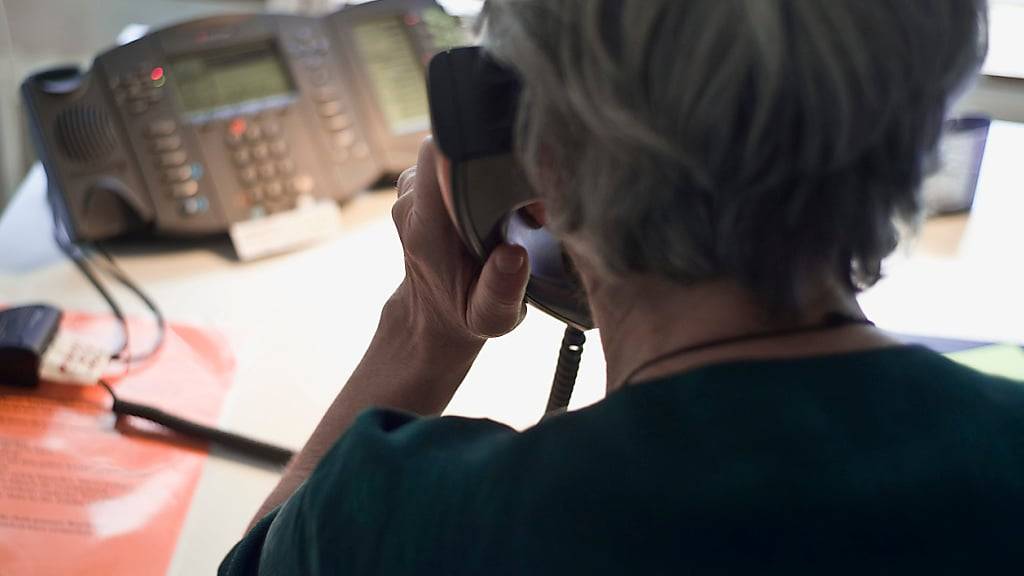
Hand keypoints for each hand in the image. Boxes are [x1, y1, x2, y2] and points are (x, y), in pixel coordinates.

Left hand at [389, 139, 530, 346]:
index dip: (479, 153)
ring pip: (455, 155)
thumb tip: (514, 254)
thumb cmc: (465, 313)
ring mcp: (410, 191)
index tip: (516, 180)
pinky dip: (476, 176)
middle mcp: (411, 203)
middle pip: (455, 151)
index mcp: (425, 227)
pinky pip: (450, 162)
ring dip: (487, 175)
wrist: (433, 314)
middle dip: (495, 168)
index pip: (439, 156)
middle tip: (526, 208)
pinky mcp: (419, 185)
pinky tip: (492, 207)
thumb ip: (501, 290)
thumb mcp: (490, 317)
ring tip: (510, 213)